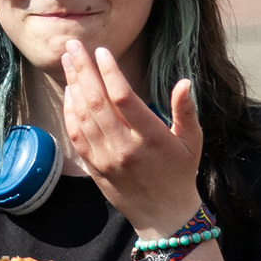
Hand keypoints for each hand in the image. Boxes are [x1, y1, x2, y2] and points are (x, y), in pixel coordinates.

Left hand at [60, 40, 204, 239]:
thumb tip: (184, 82)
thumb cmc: (180, 172)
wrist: (163, 214)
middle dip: (82, 70)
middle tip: (73, 46)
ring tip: (68, 61)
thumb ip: (185, 110)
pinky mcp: (94, 166)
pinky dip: (69, 111)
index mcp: (150, 137)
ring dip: (72, 86)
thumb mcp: (192, 141)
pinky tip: (69, 92)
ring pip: (82, 116)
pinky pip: (76, 135)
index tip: (102, 52)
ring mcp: (105, 158)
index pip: (123, 98)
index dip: (110, 72)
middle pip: (96, 102)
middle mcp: (124, 147)